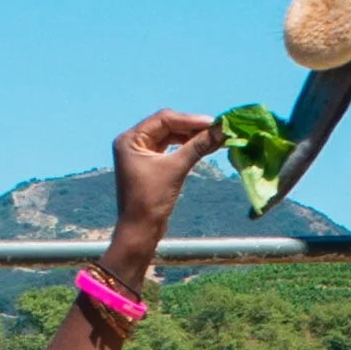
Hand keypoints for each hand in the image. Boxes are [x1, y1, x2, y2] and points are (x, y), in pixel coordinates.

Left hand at [101, 110, 221, 277]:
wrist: (140, 230)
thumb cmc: (151, 200)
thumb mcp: (176, 169)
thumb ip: (197, 147)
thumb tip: (220, 131)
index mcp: (130, 139)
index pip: (163, 119)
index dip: (189, 120)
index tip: (213, 123)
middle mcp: (132, 142)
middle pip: (166, 125)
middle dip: (191, 127)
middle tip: (216, 129)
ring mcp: (140, 153)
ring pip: (169, 136)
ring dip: (190, 136)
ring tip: (213, 138)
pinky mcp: (149, 163)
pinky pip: (169, 148)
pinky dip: (185, 147)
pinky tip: (202, 146)